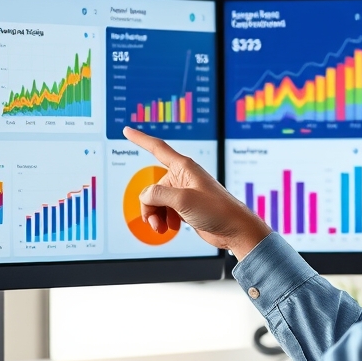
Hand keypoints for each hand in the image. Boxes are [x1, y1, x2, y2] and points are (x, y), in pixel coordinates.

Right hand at [123, 127, 270, 259]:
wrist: (234, 230)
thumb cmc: (216, 210)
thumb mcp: (183, 200)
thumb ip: (158, 194)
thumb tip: (145, 196)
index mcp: (183, 167)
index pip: (157, 148)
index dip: (140, 139)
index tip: (127, 130)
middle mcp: (182, 178)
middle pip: (152, 187)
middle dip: (149, 205)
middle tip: (154, 222)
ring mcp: (183, 193)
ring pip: (156, 201)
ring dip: (155, 215)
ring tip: (162, 228)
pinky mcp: (185, 207)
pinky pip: (165, 210)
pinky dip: (164, 220)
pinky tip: (172, 227)